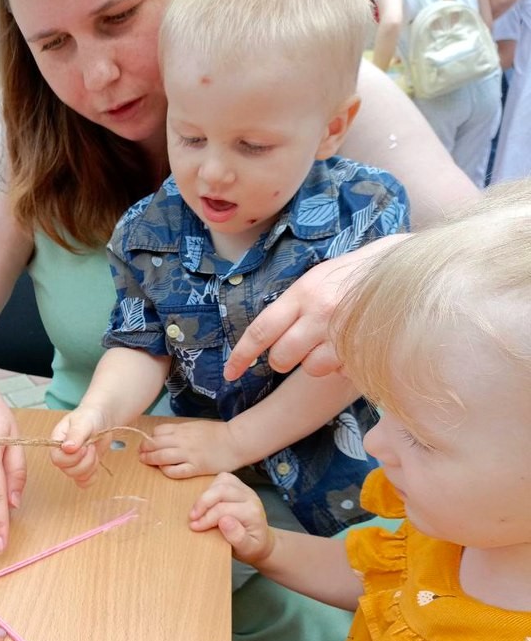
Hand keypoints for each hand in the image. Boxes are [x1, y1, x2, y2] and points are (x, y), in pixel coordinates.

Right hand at [49, 405, 110, 486]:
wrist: (100, 419)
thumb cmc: (89, 417)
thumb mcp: (83, 422)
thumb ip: (75, 434)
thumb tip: (67, 449)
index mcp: (57, 442)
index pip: (57, 459)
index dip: (72, 457)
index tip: (85, 446)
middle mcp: (62, 455)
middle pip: (68, 471)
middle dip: (85, 461)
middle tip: (92, 446)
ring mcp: (72, 464)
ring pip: (78, 477)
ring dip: (91, 466)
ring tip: (94, 449)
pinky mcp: (83, 469)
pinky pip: (85, 482)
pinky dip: (93, 476)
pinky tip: (96, 462)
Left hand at [138, 420, 243, 478]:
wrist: (235, 441)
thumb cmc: (217, 434)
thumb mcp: (196, 426)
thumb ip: (180, 431)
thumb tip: (164, 436)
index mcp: (182, 429)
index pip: (158, 431)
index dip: (149, 438)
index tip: (146, 443)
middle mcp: (182, 440)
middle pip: (155, 444)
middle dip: (144, 449)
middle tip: (140, 454)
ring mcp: (189, 454)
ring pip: (162, 456)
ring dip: (150, 459)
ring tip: (145, 461)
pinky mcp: (196, 467)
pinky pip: (176, 471)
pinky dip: (166, 470)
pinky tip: (164, 470)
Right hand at [188, 473, 274, 565]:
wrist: (261, 540)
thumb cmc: (252, 546)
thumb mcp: (247, 549)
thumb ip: (238, 537)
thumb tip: (224, 521)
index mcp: (252, 513)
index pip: (224, 509)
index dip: (206, 518)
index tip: (194, 527)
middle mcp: (250, 497)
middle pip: (222, 490)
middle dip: (203, 502)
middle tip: (192, 517)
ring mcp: (245, 489)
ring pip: (222, 481)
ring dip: (206, 494)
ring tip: (197, 510)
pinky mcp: (239, 486)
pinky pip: (222, 478)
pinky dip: (210, 487)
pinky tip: (206, 501)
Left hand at [223, 236, 404, 379]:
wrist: (410, 268)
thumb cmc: (360, 273)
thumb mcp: (321, 278)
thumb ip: (296, 303)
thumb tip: (268, 332)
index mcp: (304, 292)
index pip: (261, 330)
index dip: (241, 356)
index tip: (230, 373)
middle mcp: (320, 312)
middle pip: (281, 358)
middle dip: (283, 360)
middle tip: (298, 347)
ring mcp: (344, 332)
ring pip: (311, 369)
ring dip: (316, 362)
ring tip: (332, 341)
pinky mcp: (365, 348)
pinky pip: (340, 370)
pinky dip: (342, 364)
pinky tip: (352, 345)